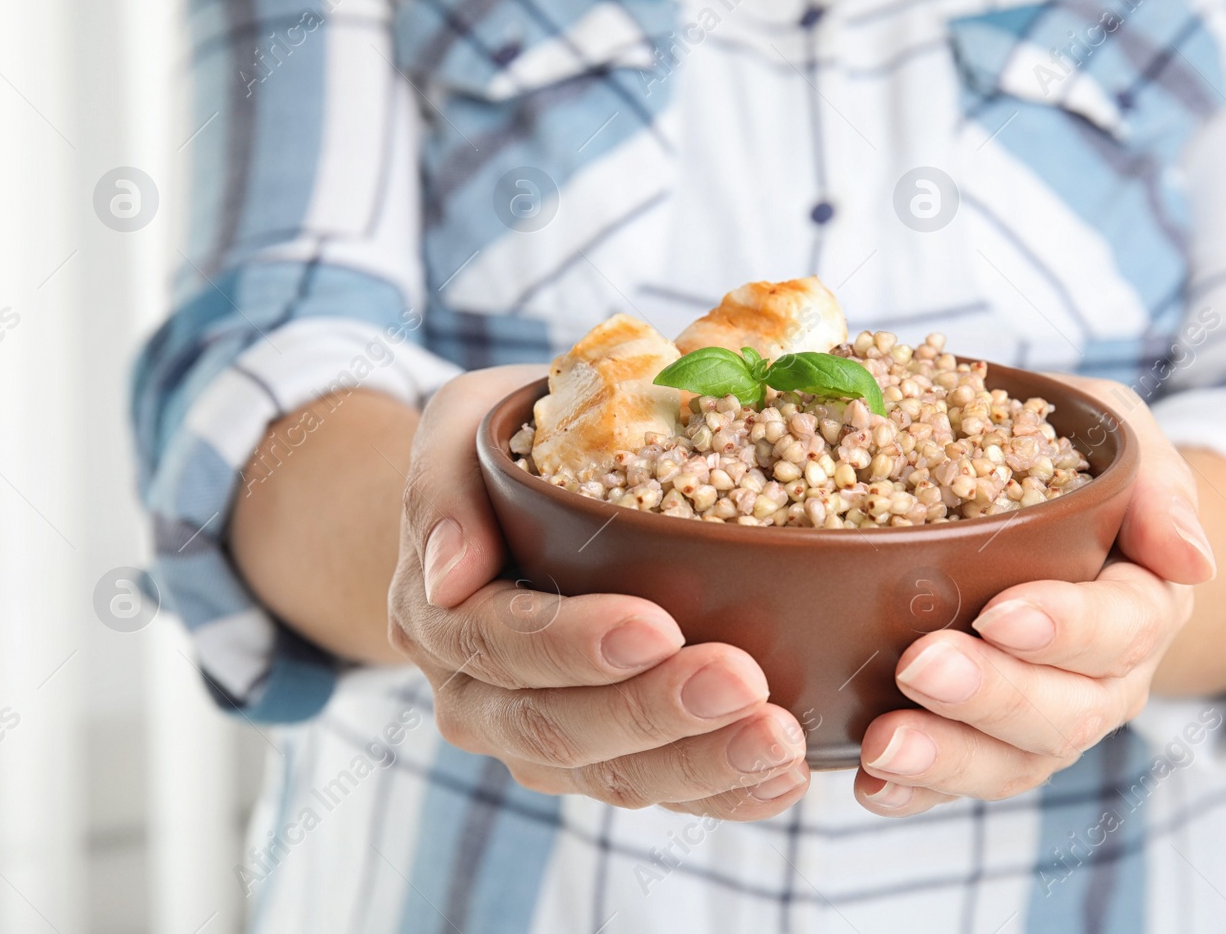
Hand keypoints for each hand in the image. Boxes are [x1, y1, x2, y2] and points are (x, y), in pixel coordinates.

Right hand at [387, 366, 810, 817]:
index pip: (499, 646)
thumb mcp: (460, 431)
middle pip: (559, 728)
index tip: (656, 625)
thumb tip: (449, 572)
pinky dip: (728, 794)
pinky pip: (665, 792)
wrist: (497, 514)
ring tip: (778, 738)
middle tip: (741, 681)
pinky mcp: (608, 761)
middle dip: (653, 711)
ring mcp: (546, 741)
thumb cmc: (495, 452)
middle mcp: (482, 701)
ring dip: (703, 764)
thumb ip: (444, 489)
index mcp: (440, 622)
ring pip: (616, 776)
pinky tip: (785, 777)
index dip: (573, 645)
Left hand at [854, 375, 1215, 814]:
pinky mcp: (991, 743)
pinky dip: (918, 790)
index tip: (999, 613)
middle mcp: (1106, 678)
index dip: (1065, 627)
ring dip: (949, 757)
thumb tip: (1191, 560)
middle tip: (921, 666)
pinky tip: (871, 785)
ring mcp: (1048, 719)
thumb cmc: (1082, 462)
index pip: (1123, 626)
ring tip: (884, 744)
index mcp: (1145, 602)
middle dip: (992, 694)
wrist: (1053, 502)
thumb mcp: (1125, 441)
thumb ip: (1157, 489)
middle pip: (1067, 710)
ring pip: (1013, 760)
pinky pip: (962, 779)